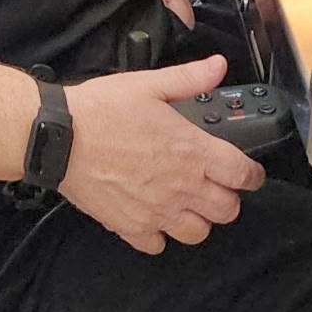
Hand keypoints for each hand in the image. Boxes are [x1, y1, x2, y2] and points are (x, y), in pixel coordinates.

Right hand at [59, 55, 263, 254]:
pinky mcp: (133, 226)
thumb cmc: (101, 109)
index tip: (247, 173)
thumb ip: (188, 78)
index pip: (244, 176)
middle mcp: (182, 187)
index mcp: (192, 151)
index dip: (251, 175)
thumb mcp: (148, 84)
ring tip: (184, 201)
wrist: (59, 136)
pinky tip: (152, 214)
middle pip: (227, 209)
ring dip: (197, 218)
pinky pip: (159, 244)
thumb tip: (218, 67)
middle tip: (212, 183)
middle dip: (226, 197)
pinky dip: (160, 233)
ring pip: (198, 232)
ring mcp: (158, 211)